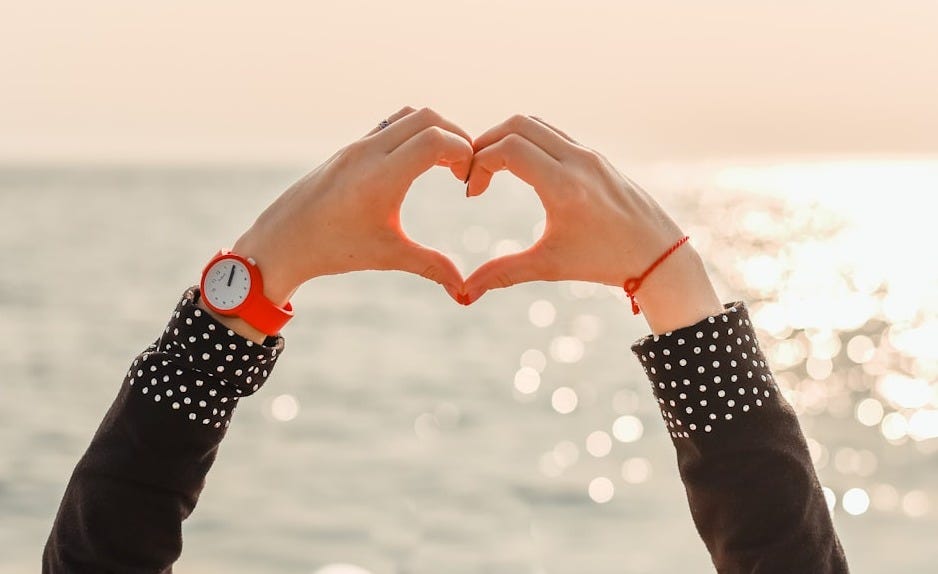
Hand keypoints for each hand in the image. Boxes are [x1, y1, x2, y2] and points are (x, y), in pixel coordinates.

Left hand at [233, 106, 473, 304]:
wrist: (283, 240)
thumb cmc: (333, 249)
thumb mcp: (387, 256)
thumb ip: (431, 266)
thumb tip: (463, 292)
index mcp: (380, 177)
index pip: (436, 140)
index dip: (464, 153)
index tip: (466, 183)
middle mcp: (368, 152)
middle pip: (429, 118)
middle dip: (457, 137)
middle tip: (463, 171)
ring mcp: (358, 145)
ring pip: (409, 114)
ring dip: (435, 130)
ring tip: (445, 164)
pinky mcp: (351, 147)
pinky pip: (392, 123)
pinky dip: (415, 132)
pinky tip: (419, 163)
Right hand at [462, 115, 723, 333]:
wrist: (657, 254)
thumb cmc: (603, 262)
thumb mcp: (549, 266)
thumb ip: (502, 273)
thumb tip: (463, 295)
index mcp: (564, 186)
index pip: (508, 149)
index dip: (478, 164)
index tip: (471, 193)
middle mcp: (577, 161)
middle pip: (517, 125)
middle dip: (485, 144)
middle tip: (474, 175)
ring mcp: (588, 153)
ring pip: (535, 123)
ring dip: (506, 139)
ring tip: (492, 171)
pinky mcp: (594, 155)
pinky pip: (552, 133)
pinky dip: (527, 141)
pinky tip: (519, 171)